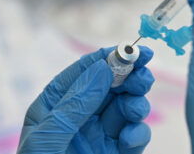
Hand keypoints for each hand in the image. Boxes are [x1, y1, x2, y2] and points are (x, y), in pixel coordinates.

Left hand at [17, 46, 154, 153]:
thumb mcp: (49, 136)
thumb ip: (76, 102)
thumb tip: (103, 69)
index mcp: (55, 104)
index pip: (84, 71)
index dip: (108, 57)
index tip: (133, 50)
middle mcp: (79, 115)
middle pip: (110, 86)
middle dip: (129, 77)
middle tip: (143, 74)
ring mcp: (99, 134)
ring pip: (125, 107)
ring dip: (136, 103)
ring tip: (135, 109)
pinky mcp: (116, 152)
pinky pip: (133, 135)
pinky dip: (138, 132)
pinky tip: (131, 138)